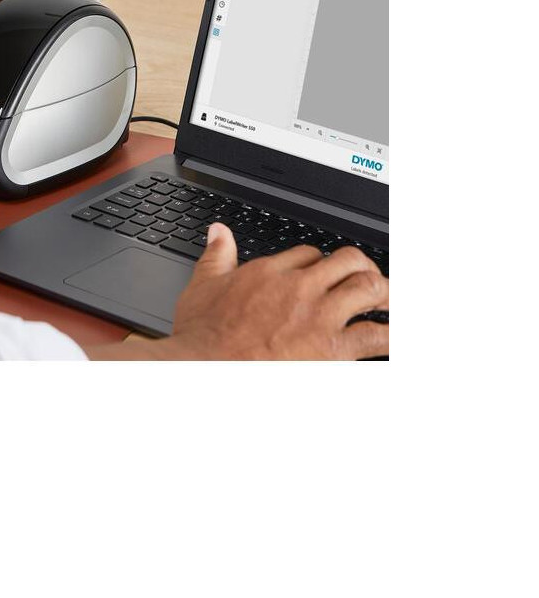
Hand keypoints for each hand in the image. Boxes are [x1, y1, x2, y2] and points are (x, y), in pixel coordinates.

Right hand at [166, 223, 388, 358]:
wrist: (205, 366)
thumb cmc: (202, 335)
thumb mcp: (203, 285)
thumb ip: (216, 256)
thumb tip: (219, 232)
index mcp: (270, 272)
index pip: (309, 254)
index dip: (320, 263)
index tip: (324, 274)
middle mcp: (300, 288)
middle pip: (347, 261)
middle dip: (363, 268)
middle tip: (369, 281)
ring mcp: (319, 316)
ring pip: (368, 287)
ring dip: (385, 293)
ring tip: (392, 302)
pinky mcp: (333, 348)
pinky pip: (375, 336)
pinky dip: (392, 336)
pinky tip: (396, 338)